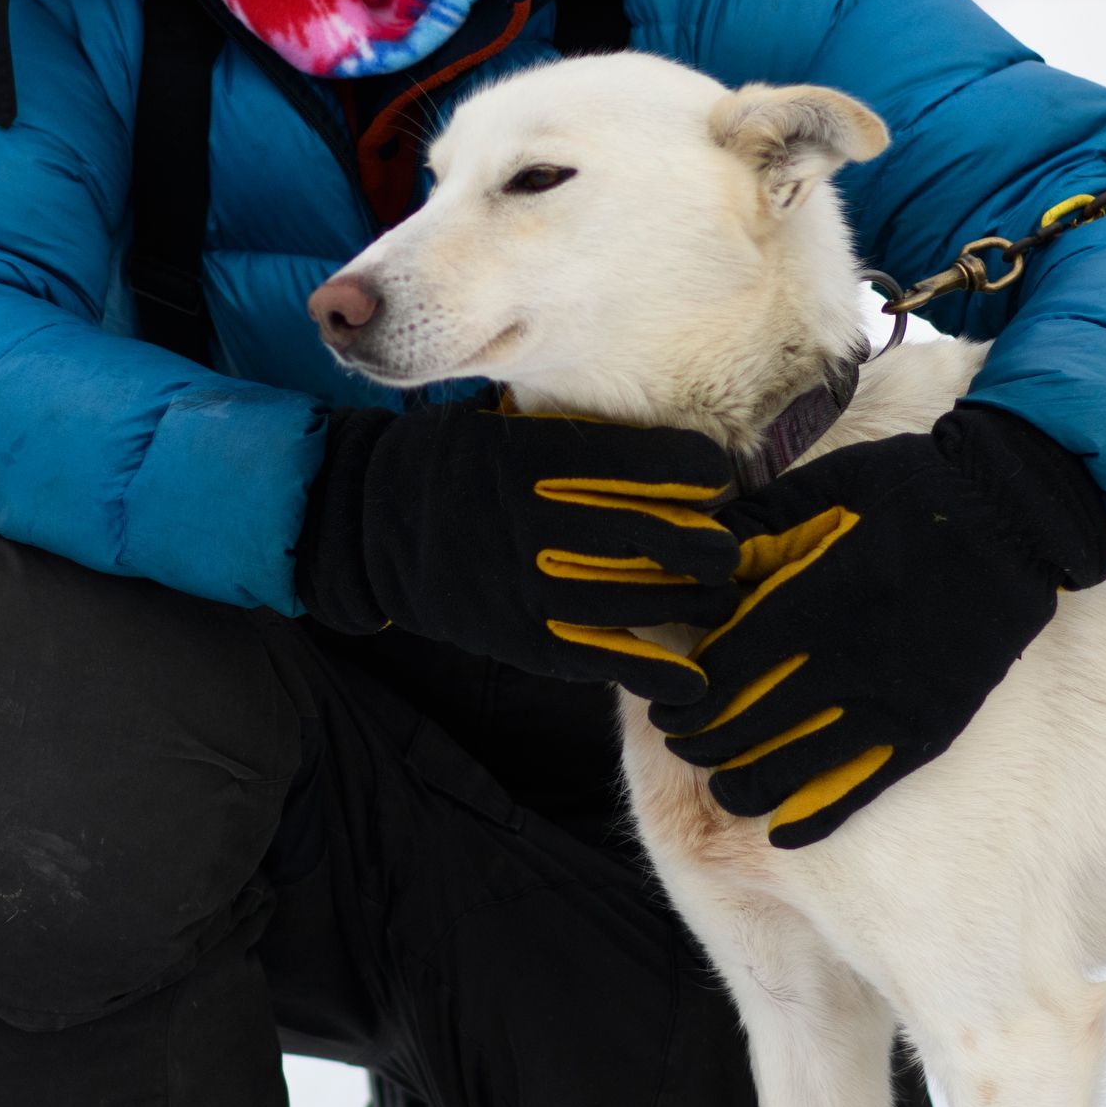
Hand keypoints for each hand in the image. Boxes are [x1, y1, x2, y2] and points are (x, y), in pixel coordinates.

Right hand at [293, 406, 741, 692]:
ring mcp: (533, 584)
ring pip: (644, 598)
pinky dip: (660, 674)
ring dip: (697, 601)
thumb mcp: (512, 427)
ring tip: (721, 596)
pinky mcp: (526, 639)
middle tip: (728, 547)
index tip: (717, 479)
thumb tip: (665, 442)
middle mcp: (543, 519)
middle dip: (710, 543)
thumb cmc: (460, 465)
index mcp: (543, 457)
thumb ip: (580, 436)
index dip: (700, 473)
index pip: (652, 462)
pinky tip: (695, 680)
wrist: (378, 524)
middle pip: (662, 534)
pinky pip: (608, 659)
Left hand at [650, 407, 1105, 845]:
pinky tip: (781, 831)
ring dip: (745, 786)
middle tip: (686, 744)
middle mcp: (843, 661)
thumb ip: (756, 527)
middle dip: (702, 743)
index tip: (667, 709)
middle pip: (744, 726)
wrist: (1013, 514)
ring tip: (724, 787)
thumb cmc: (912, 489)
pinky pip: (860, 788)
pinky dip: (814, 817)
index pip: (720, 674)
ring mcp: (889, 701)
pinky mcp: (928, 727)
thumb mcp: (826, 487)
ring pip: (792, 768)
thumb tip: (695, 561)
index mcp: (811, 601)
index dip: (685, 700)